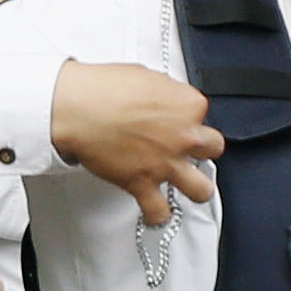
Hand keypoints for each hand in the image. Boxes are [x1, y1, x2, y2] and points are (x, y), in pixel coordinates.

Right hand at [49, 62, 222, 225]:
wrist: (76, 109)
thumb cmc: (103, 89)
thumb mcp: (146, 77)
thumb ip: (165, 93)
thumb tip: (165, 99)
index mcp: (187, 105)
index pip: (202, 113)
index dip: (187, 116)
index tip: (174, 118)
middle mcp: (184, 136)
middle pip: (213, 148)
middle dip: (202, 148)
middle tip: (187, 148)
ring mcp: (166, 163)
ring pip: (202, 189)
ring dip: (195, 188)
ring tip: (187, 186)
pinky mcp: (143, 184)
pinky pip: (160, 212)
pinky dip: (157, 214)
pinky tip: (155, 210)